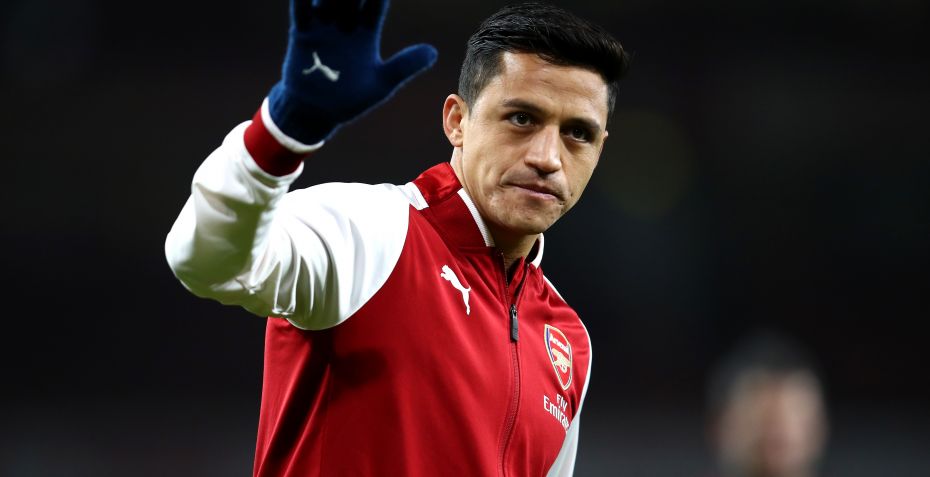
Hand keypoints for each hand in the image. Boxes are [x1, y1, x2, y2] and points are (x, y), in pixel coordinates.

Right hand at [268, 0, 437, 143]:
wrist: (316, 114)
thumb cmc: (350, 99)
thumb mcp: (381, 83)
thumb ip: (404, 66)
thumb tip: (434, 52)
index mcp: (365, 34)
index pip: (375, 5)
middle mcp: (345, 26)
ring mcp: (323, 28)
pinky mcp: (302, 34)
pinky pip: (301, 11)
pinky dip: (303, 0)